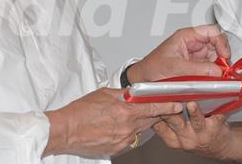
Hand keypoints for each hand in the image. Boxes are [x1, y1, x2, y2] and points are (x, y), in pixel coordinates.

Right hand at [44, 87, 181, 157]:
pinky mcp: (117, 148)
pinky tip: (114, 127)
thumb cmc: (81, 111)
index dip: (167, 106)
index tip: (176, 104)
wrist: (66, 130)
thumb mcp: (104, 94)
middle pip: (149, 120)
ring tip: (122, 117)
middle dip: (154, 114)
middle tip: (158, 109)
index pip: (153, 108)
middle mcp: (127, 127)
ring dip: (137, 123)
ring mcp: (122, 139)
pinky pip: (128, 139)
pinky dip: (126, 132)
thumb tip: (134, 92)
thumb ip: (123, 94)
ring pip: (138, 130)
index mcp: (125, 110)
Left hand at [128, 24, 230, 82]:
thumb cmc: (151, 68)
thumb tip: (217, 71)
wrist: (143, 81)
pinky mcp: (196, 69)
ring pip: (215, 59)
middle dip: (222, 57)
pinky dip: (213, 76)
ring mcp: (195, 57)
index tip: (225, 55)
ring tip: (217, 77)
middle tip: (223, 69)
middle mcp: (193, 45)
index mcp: (187, 36)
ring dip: (218, 68)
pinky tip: (212, 81)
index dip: (221, 41)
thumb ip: (197, 69)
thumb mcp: (174, 67)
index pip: (211, 31)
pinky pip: (210, 70)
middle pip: (217, 45)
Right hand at [153, 102, 241, 159]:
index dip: (154, 113)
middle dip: (169, 111)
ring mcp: (201, 133)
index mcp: (173, 139)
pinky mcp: (216, 127)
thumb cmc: (197, 137)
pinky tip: (218, 99)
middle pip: (175, 122)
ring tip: (191, 104)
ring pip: (196, 121)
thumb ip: (166, 123)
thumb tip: (154, 102)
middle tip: (166, 100)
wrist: (220, 147)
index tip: (149, 102)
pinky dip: (218, 107)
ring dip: (194, 112)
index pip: (159, 125)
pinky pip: (217, 116)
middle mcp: (186, 138)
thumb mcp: (177, 136)